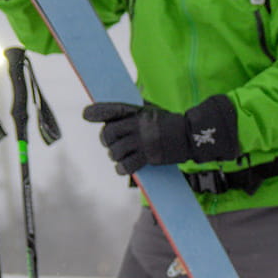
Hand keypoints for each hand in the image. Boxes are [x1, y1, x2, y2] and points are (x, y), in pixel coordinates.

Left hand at [83, 97, 239, 174]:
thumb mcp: (152, 111)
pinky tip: (123, 167)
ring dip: (114, 156)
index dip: (96, 112)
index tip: (86, 114)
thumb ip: (133, 111)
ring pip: (115, 151)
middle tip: (110, 144)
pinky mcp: (149, 156)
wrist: (191, 135)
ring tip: (120, 156)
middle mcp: (138, 126)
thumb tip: (112, 114)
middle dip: (106, 140)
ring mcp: (143, 142)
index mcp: (138, 112)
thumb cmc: (169, 122)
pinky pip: (127, 165)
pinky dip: (121, 168)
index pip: (112, 110)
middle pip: (108, 133)